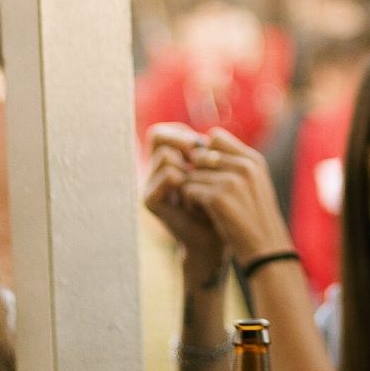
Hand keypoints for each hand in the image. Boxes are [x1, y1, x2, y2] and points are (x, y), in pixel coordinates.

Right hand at [143, 128, 224, 272]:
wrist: (214, 238)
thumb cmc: (219, 204)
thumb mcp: (215, 174)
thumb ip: (207, 153)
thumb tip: (207, 137)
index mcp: (168, 161)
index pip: (165, 131)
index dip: (183, 132)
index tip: (203, 144)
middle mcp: (154, 170)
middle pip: (157, 136)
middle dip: (180, 138)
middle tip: (198, 149)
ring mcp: (150, 184)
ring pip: (165, 155)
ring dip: (188, 164)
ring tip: (200, 180)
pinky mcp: (150, 199)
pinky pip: (167, 175)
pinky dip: (186, 179)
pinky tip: (194, 193)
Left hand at [178, 130, 290, 265]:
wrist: (265, 249)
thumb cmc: (256, 217)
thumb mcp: (254, 184)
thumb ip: (234, 163)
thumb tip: (200, 147)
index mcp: (253, 160)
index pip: (215, 138)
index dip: (205, 154)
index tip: (207, 173)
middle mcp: (244, 166)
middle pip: (200, 156)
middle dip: (196, 172)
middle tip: (203, 191)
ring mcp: (231, 181)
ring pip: (191, 174)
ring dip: (192, 189)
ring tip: (204, 206)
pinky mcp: (217, 198)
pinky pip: (188, 190)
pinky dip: (190, 203)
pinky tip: (202, 213)